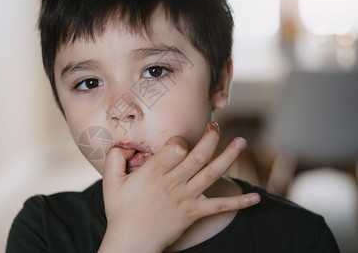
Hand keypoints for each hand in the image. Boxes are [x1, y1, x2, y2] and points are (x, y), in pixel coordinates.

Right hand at [99, 122, 259, 252]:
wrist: (132, 242)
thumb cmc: (120, 211)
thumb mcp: (110, 181)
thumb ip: (115, 157)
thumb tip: (126, 144)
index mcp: (154, 172)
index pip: (177, 147)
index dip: (180, 139)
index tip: (178, 140)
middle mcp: (173, 183)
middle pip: (198, 155)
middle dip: (210, 137)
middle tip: (216, 126)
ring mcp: (186, 198)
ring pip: (212, 174)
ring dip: (228, 157)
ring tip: (241, 142)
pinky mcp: (194, 213)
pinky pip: (219, 207)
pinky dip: (239, 203)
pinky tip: (256, 198)